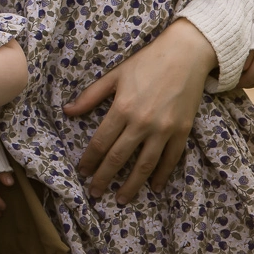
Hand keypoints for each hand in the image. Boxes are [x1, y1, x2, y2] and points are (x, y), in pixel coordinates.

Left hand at [62, 18, 214, 204]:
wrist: (186, 54)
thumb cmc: (146, 62)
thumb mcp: (115, 75)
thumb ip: (91, 96)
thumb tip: (67, 112)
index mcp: (122, 108)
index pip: (100, 142)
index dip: (90, 159)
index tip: (82, 172)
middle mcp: (142, 123)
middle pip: (119, 158)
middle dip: (105, 178)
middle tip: (95, 193)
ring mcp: (164, 129)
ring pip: (145, 165)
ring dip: (132, 185)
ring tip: (121, 199)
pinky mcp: (182, 131)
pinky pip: (171, 159)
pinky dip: (162, 175)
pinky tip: (154, 187)